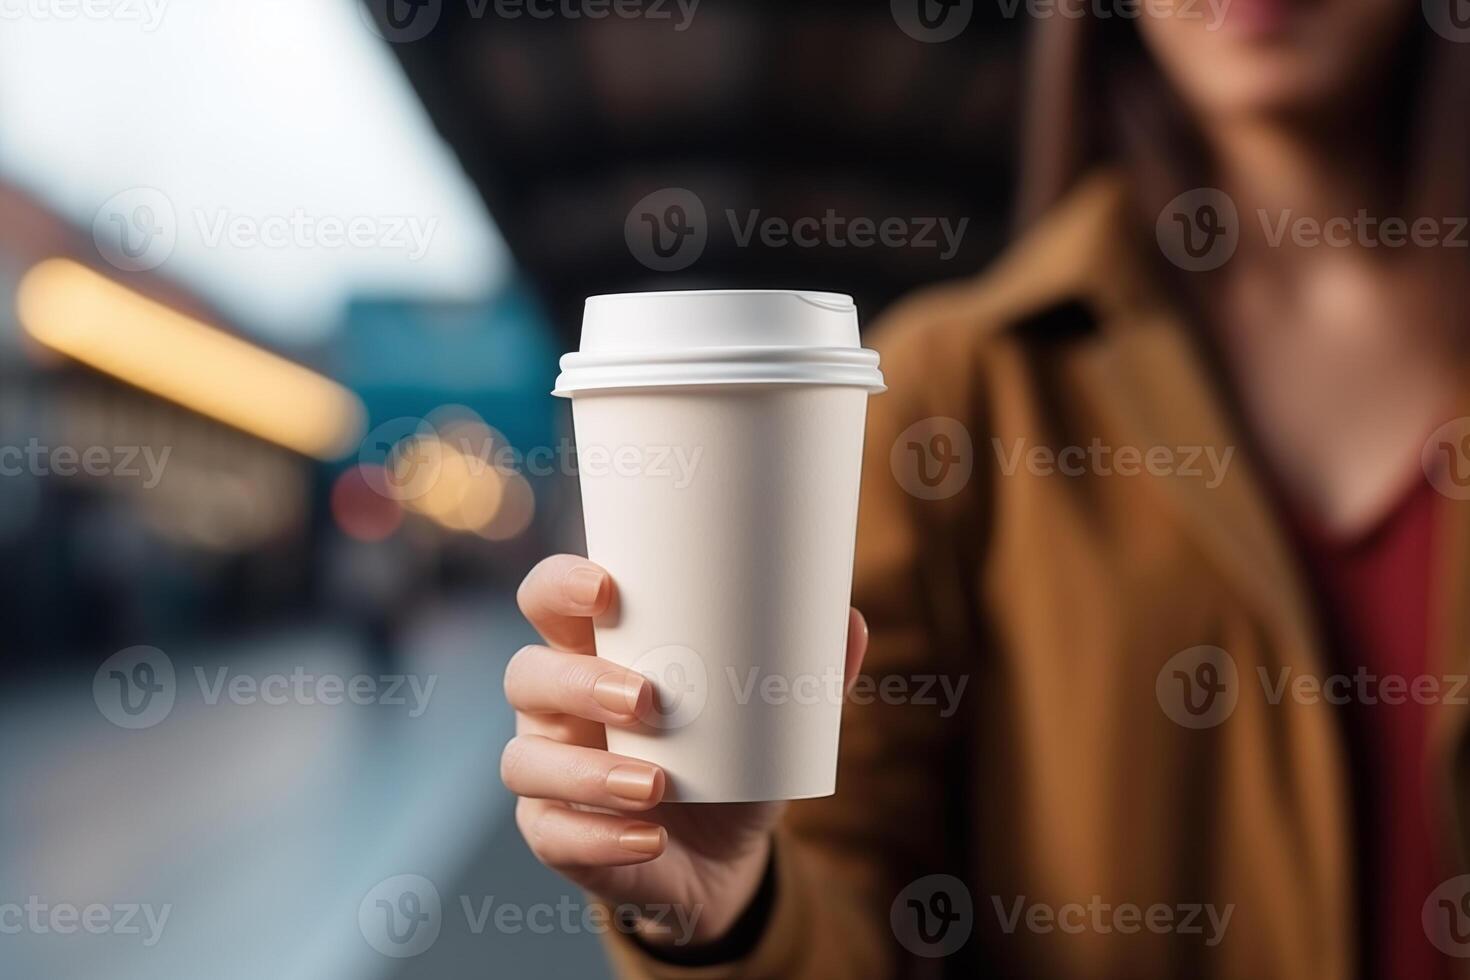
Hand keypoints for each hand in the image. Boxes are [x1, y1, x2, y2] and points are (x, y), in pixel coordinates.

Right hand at [501, 554, 867, 949]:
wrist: (721, 856)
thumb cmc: (732, 760)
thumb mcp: (770, 718)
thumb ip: (805, 671)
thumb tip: (849, 622)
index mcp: (597, 650)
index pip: (547, 598)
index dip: (560, 585)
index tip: (606, 589)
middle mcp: (557, 704)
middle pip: (528, 673)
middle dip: (578, 682)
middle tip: (646, 700)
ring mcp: (548, 769)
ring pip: (526, 760)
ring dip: (587, 771)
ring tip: (653, 784)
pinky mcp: (552, 832)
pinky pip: (551, 833)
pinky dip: (600, 836)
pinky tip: (650, 838)